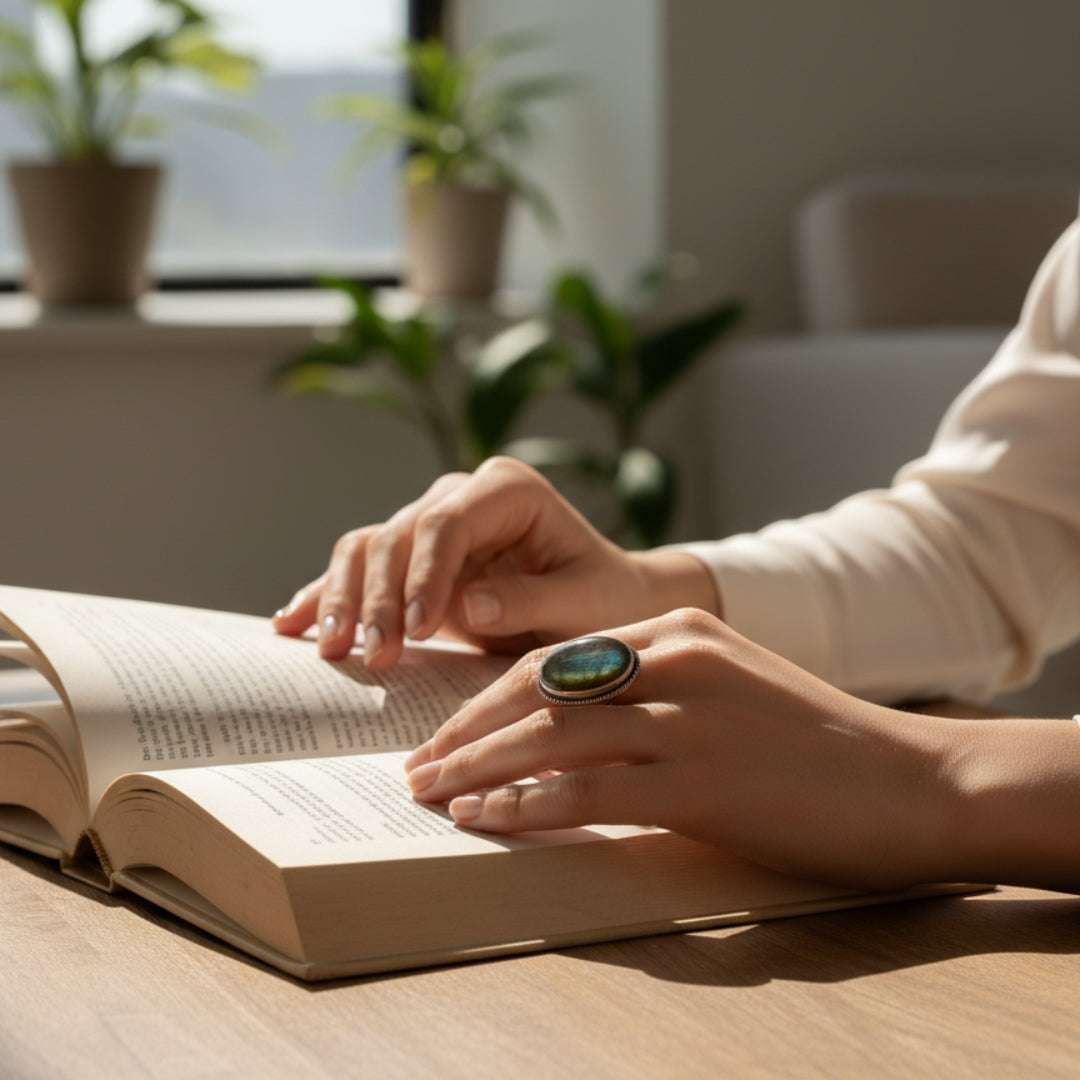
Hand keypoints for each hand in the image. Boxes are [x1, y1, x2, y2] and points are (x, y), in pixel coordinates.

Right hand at [272, 456, 716, 668]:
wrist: (602, 603)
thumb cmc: (603, 601)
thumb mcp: (585, 605)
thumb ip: (531, 601)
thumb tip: (467, 607)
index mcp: (507, 491)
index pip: (447, 523)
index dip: (424, 574)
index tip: (417, 630)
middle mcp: (460, 496)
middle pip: (398, 536)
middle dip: (379, 599)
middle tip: (372, 658)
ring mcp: (430, 523)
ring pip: (367, 547)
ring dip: (344, 600)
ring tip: (331, 652)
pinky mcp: (410, 558)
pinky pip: (359, 568)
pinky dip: (327, 595)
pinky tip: (292, 625)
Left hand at [404, 607, 962, 891]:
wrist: (914, 780)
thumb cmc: (817, 742)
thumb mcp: (731, 687)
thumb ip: (657, 692)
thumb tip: (572, 735)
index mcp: (678, 627)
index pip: (555, 657)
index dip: (490, 697)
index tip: (450, 731)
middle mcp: (673, 659)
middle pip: (538, 688)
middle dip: (468, 730)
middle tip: (419, 765)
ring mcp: (685, 718)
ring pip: (551, 736)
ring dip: (480, 769)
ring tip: (433, 795)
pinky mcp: (699, 780)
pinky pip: (588, 791)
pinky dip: (530, 806)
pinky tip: (490, 820)